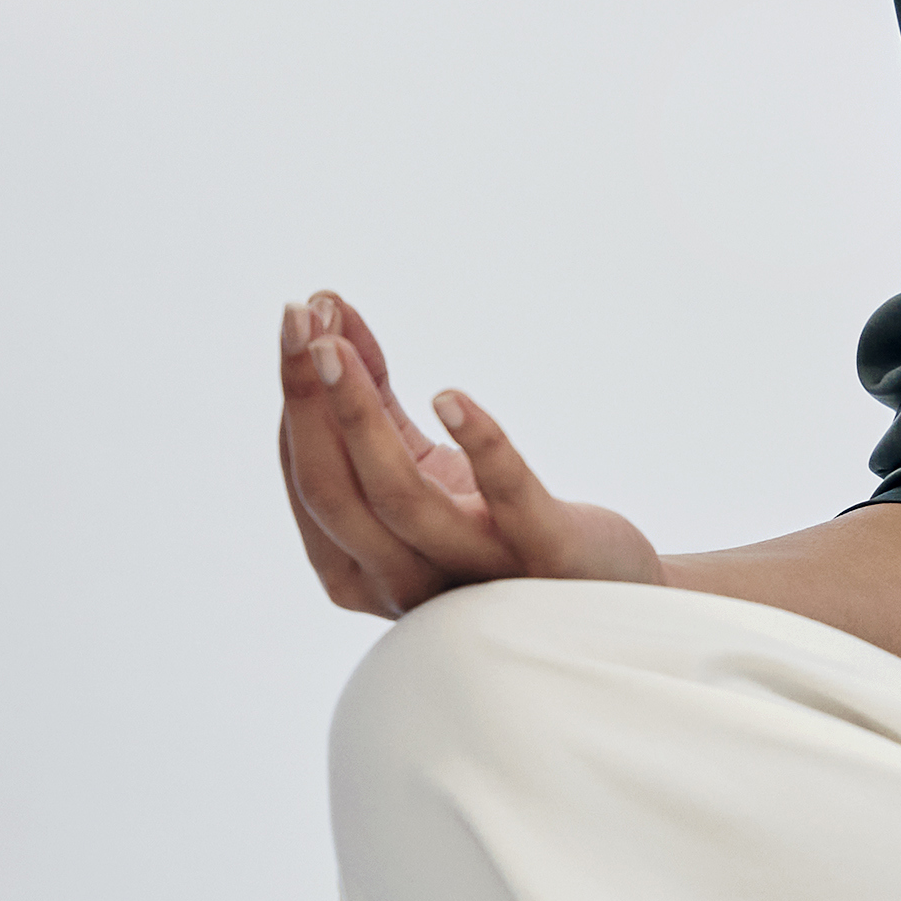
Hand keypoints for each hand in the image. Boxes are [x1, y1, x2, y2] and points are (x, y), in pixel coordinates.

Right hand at [275, 291, 661, 615]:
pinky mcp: (545, 554)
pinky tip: (451, 395)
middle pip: (331, 491)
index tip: (296, 316)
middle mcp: (404, 583)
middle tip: (300, 315)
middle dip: (308, 399)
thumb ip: (376, 405)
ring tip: (339, 345)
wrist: (604, 586)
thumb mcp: (425, 465)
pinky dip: (481, 444)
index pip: (307, 481)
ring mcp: (474, 572)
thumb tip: (327, 314)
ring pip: (398, 497)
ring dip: (361, 414)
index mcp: (361, 566)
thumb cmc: (495, 525)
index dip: (296, 399)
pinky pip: (508, 498)